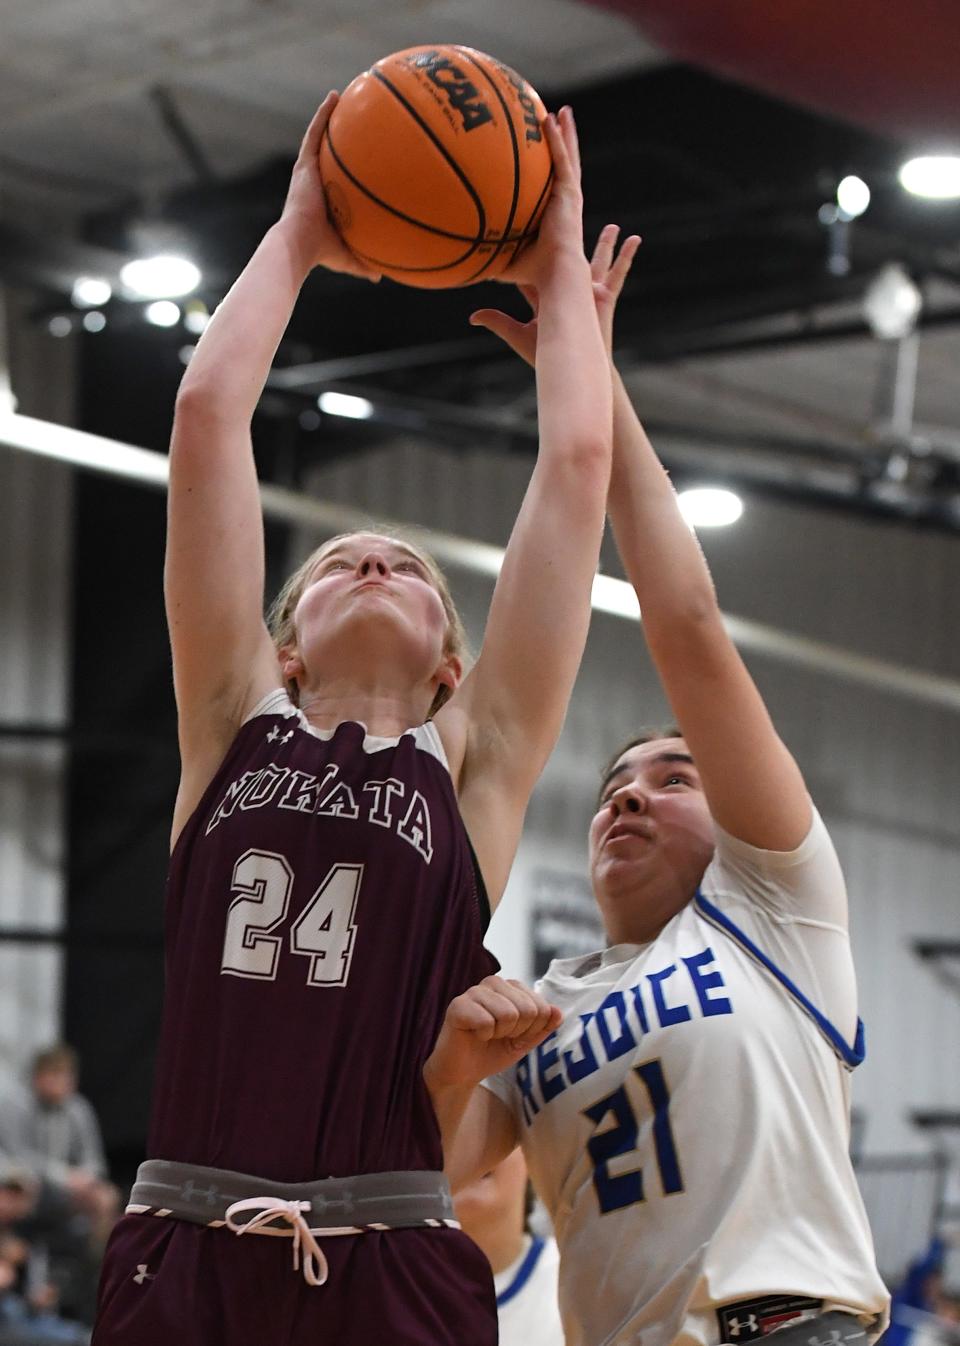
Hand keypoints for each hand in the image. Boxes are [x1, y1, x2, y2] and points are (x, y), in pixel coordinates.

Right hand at [280, 93, 381, 280]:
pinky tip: (335, 96)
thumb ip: (364, 262)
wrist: (299, 245)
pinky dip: (323, 115)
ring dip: (330, 117)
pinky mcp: (304, 164)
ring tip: (344, 97)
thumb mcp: (348, 257)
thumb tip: (381, 277)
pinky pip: (315, 133)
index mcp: (325, 200)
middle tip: (356, 120)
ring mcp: (308, 172)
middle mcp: (315, 183)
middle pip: (329, 154)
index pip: (338, 179)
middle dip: (340, 137)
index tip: (361, 155)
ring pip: (321, 138)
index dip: (347, 166)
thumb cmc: (320, 254)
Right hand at [424, 976, 561, 1090]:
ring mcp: (474, 991)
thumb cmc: (493, 1051)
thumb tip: (558, 1012)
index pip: (542, 1007)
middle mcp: (494, 983)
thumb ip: (543, 1026)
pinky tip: (473, 1035)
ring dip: (499, 1034)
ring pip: (508, 1014)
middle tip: (498, 1036)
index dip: (531, 1030)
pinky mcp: (458, 1005)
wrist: (463, 1073)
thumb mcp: (525, 1041)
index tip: (514, 1035)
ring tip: (486, 1035)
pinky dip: (483, 1036)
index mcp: (512, 987)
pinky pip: (486, 1021)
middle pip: (528, 1009)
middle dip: (516, 1032)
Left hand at [470, 224, 640, 364]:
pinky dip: (628, 256)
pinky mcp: (605, 297)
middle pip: (571, 260)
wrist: (572, 365)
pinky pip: (619, 273)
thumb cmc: (546, 355)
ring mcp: (589, 293)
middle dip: (570, 241)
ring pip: (599, 262)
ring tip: (612, 226)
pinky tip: (636, 239)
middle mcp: (571, 291)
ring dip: (605, 244)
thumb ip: (497, 321)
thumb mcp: (518, 334)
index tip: (529, 231)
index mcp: (550, 295)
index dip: (533, 252)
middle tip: (571, 220)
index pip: (539, 269)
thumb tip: (472, 316)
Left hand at [496, 106, 584, 287]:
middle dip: (561, 144)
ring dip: (565, 133)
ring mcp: (569, 197)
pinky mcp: (570, 193)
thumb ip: (486, 254)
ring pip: (568, 157)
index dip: (547, 172)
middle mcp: (564, 203)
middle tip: (557, 122)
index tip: (540, 157)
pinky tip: (552, 118)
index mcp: (553, 216)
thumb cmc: (532, 275)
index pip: (550, 188)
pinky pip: (562, 160)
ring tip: (563, 112)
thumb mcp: (503, 261)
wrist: (556, 276)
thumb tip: (458, 260)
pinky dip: (558, 139)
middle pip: (563, 166)